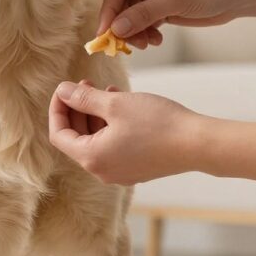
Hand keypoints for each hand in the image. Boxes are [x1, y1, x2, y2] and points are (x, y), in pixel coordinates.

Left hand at [48, 80, 199, 184]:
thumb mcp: (115, 104)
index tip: (64, 89)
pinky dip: (110, 125)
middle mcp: (102, 171)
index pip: (59, 134)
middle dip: (77, 109)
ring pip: (96, 140)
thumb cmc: (156, 122)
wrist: (197, 144)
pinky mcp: (135, 169)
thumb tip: (62, 91)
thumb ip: (84, 98)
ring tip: (104, 89)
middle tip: (85, 83)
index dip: (57, 109)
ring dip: (95, 114)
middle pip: (76, 138)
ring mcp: (119, 172)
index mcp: (91, 158)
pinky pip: (113, 146)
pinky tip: (121, 104)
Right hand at [97, 0, 255, 46]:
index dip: (109, 12)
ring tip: (148, 43)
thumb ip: (143, 14)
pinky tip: (156, 40)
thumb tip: (115, 29)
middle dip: (123, 25)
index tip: (104, 35)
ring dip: (135, 32)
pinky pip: (143, 21)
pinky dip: (145, 32)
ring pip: (130, 15)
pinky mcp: (161, 4)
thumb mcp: (175, 0)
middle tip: (126, 46)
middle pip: (121, 3)